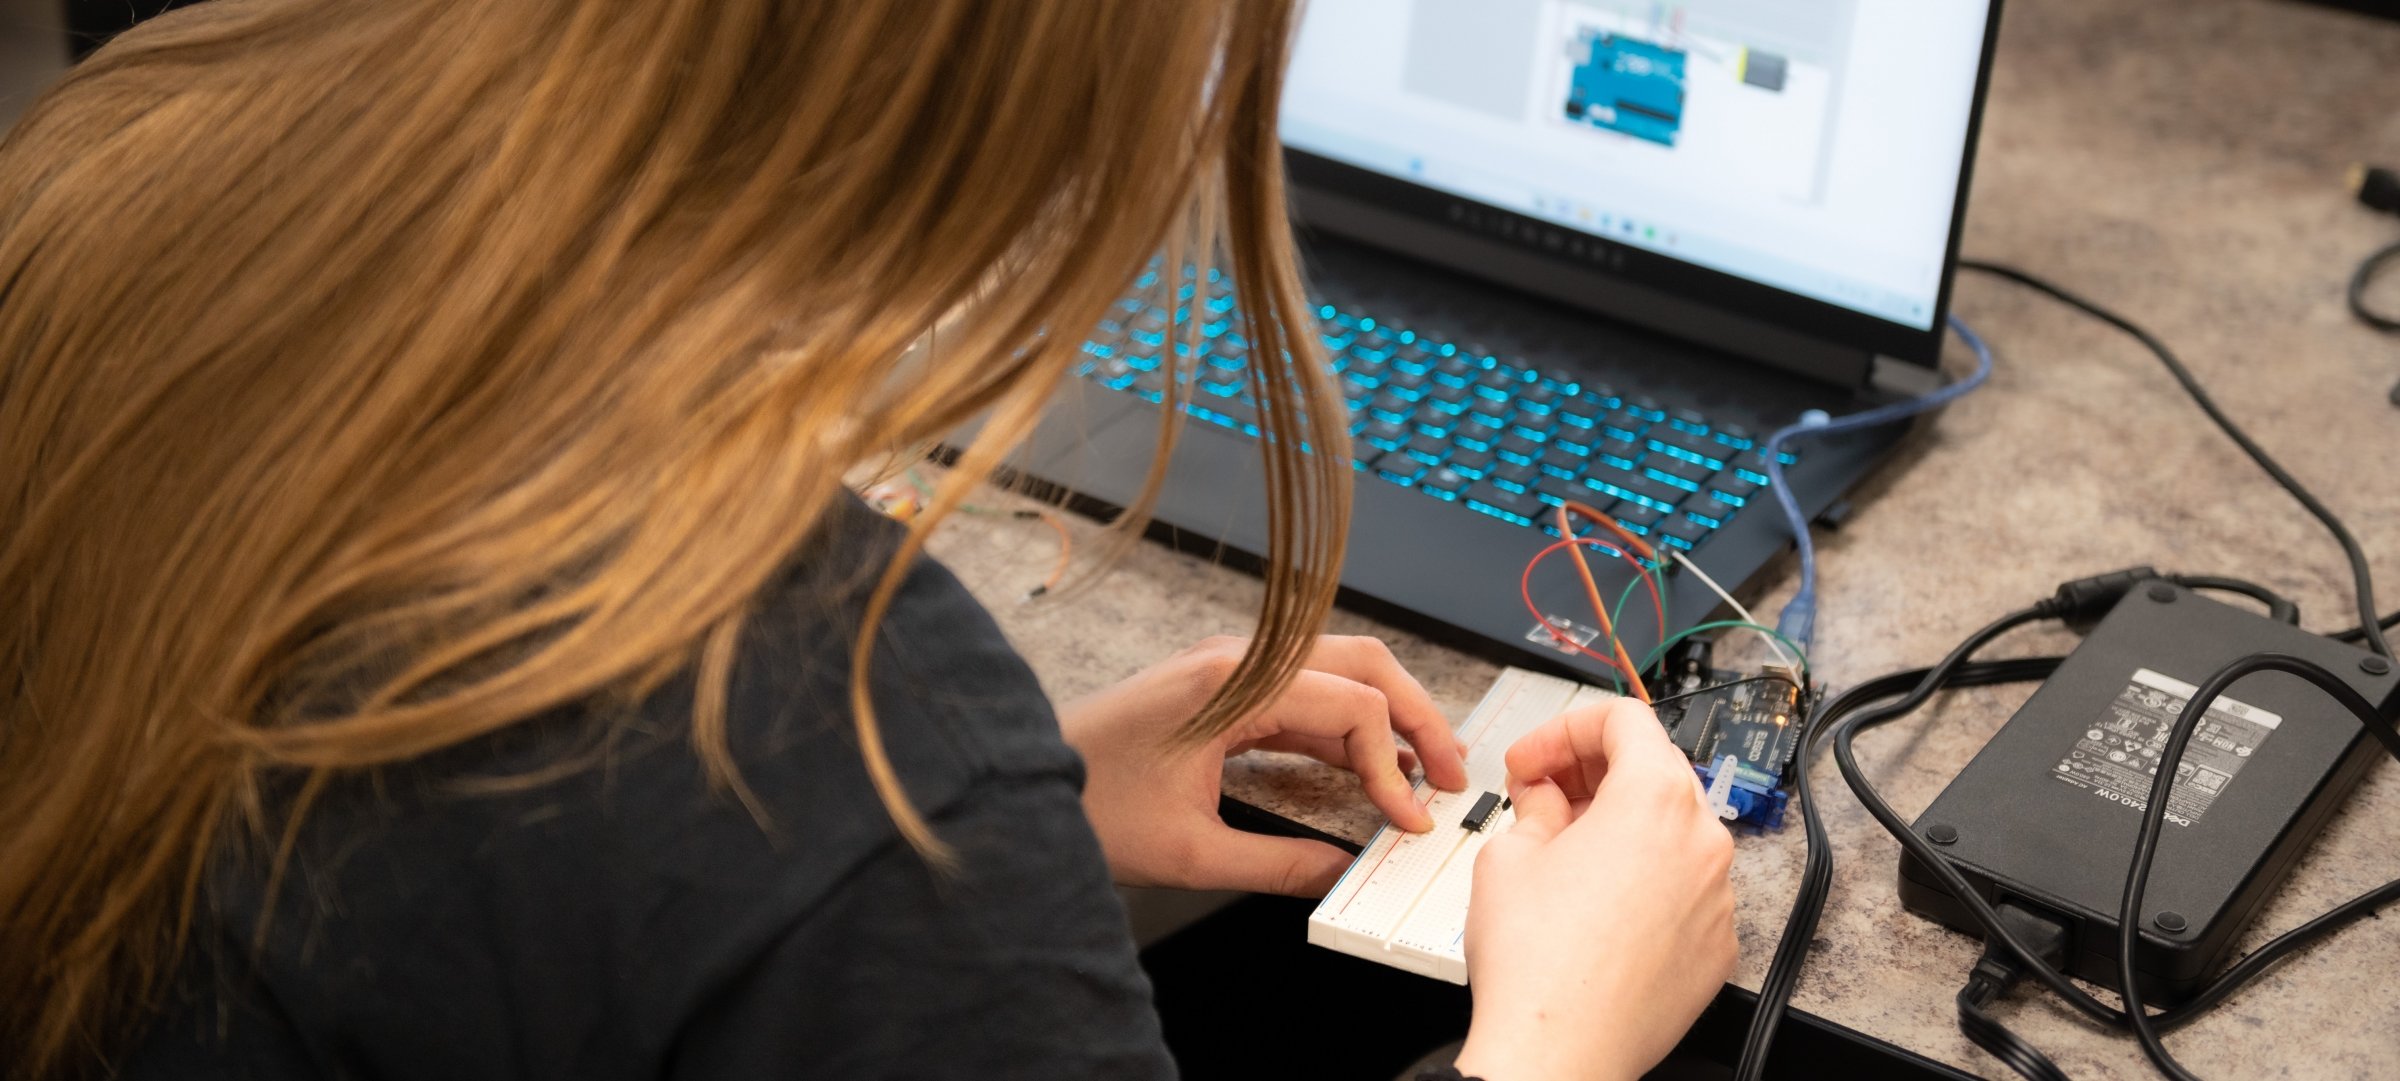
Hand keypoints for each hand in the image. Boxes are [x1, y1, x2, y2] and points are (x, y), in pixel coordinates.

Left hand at [1057, 635, 1469, 895]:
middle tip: (1452, 773)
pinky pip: (1306, 693)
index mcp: (1233, 682)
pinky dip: (1347, 725)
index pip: (1352, 706)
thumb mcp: (1191, 853)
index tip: (1408, 818)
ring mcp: (1233, 666)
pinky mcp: (1225, 685)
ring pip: (1339, 671)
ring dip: (1388, 717)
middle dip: (1416, 717)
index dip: (1395, 764)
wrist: (1018, 781)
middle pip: (1362, 664)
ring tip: (1424, 769)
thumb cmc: (1087, 803)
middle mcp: (1239, 658)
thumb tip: (1343, 875)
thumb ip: (1278, 865)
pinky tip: (1369, 765)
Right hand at [1453, 697, 1737, 1080]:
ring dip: (1623, 827)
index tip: (1534, 760)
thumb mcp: (1509, 855)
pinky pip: (1686, 888)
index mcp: (1654, 801)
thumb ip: (1536, 806)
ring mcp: (1718, 896)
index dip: (1565, 730)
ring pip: (1673, 832)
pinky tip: (1599, 907)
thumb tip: (1547, 798)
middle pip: (1655, 771)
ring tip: (1567, 854)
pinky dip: (1647, 881)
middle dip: (1594, 773)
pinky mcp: (1717, 944)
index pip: (1625, 720)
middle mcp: (1702, 841)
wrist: (1560, 1053)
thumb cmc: (1537, 964)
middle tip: (1544, 795)